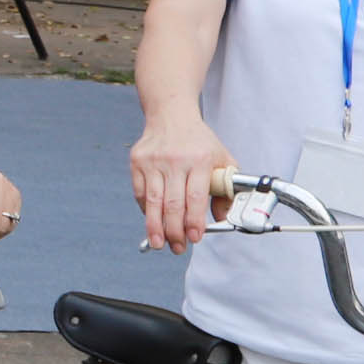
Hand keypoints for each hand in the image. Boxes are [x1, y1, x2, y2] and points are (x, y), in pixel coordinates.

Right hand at [129, 110, 233, 251]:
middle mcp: (175, 160)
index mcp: (200, 159)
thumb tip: (223, 217)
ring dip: (155, 226)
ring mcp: (153, 161)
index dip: (194, 221)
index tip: (195, 237)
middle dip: (175, 231)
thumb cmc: (198, 141)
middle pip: (173, 203)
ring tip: (159, 243)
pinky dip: (146, 210)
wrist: (171, 115)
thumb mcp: (221, 159)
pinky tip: (152, 221)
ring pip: (153, 201)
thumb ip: (226, 189)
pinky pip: (140, 193)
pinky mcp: (137, 162)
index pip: (196, 197)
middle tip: (178, 248)